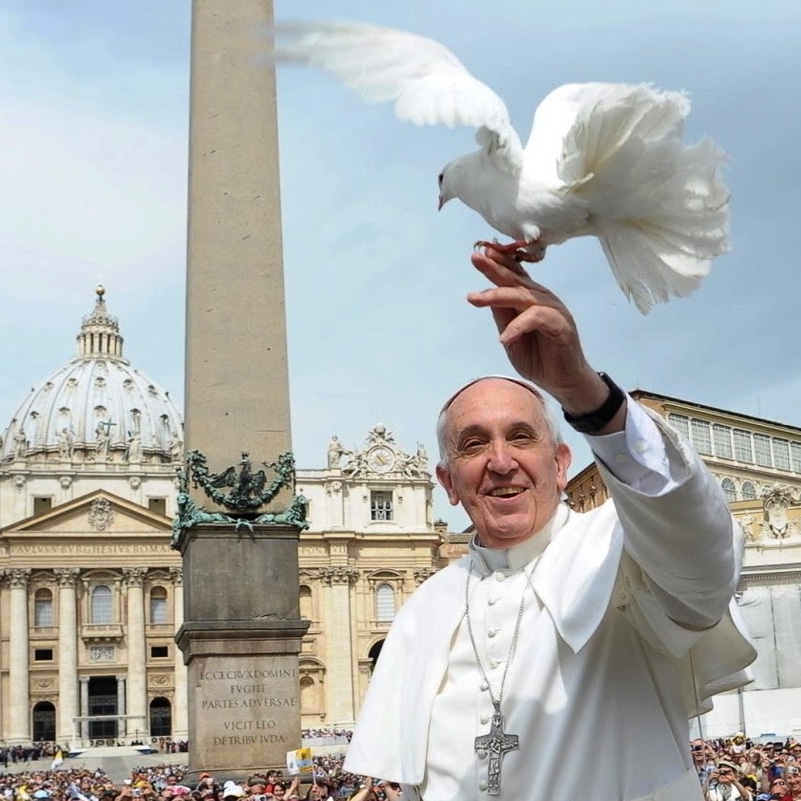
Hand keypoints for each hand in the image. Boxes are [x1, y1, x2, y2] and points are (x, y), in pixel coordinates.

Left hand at [468, 247, 611, 414]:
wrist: (563, 382)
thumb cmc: (539, 358)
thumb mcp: (511, 336)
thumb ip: (502, 316)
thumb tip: (486, 295)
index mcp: (531, 299)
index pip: (515, 276)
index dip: (499, 262)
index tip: (481, 252)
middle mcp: (543, 299)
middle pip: (516, 280)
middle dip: (494, 268)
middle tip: (476, 258)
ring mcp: (554, 311)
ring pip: (523, 296)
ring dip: (497, 295)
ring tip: (475, 298)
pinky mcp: (561, 326)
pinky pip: (537, 318)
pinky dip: (518, 326)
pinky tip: (504, 337)